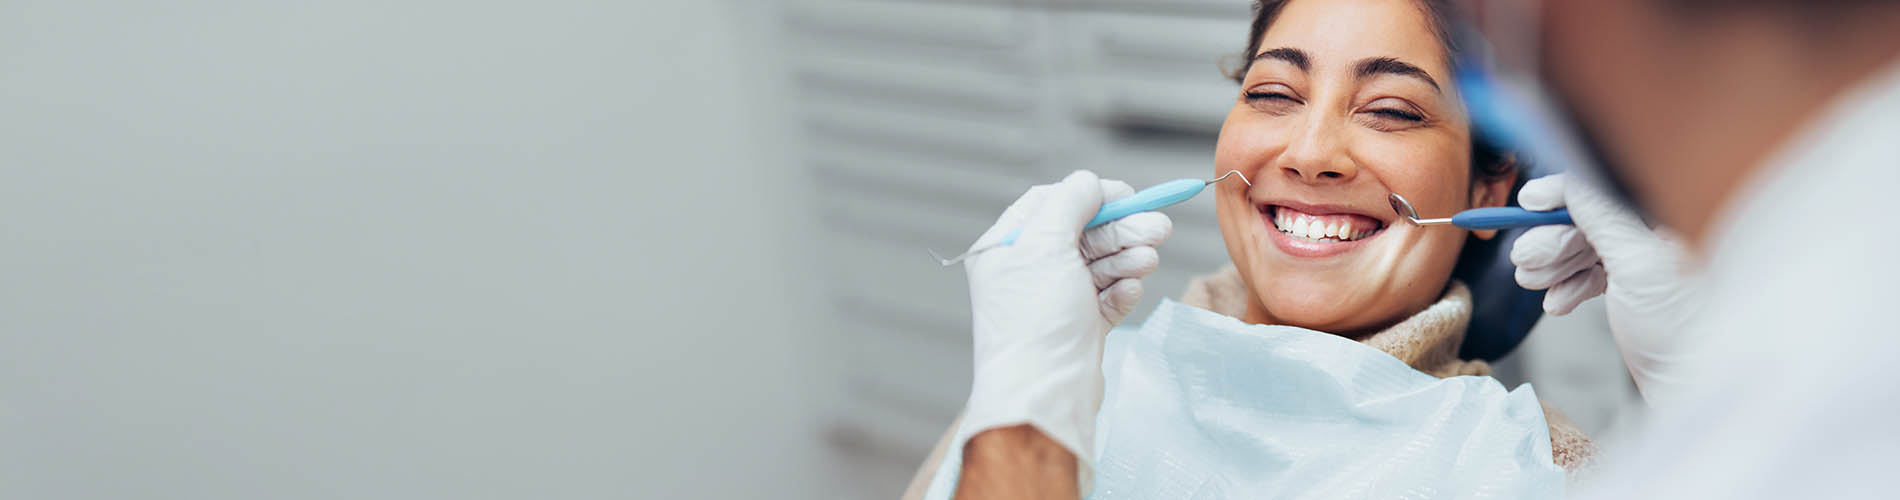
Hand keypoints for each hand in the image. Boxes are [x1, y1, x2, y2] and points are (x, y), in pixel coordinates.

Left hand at [959, 170, 1171, 485]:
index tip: (1125, 194)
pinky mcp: (1079, 328)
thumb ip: (1069, 204)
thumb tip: (1089, 182)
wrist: (1044, 395)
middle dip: (1120, 228)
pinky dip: (1122, 290)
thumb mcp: (1046, 246)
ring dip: (1127, 256)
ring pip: (1099, 265)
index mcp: (1004, 250)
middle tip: (1159, 226)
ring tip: (1150, 257)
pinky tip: (1131, 288)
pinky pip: (1106, 298)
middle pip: (1081, 234)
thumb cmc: (1035, 322)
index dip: (1088, 195)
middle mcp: (1027, 273)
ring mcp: (1054, 302)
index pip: (1048, 203)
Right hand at [1510, 174, 1701, 405]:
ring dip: (1552, 267)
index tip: (1527, 204)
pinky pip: (1589, 277)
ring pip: (1583, 251)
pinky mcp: (1631, 292)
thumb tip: (1567, 183)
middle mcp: (1655, 235)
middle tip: (1524, 260)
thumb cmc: (1683, 330)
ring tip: (1532, 284)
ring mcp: (1643, 264)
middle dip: (1551, 242)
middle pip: (1586, 222)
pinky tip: (1558, 304)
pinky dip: (1568, 288)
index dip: (1562, 196)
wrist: (1693, 386)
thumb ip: (1602, 217)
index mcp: (1668, 217)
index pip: (1604, 190)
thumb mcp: (1638, 264)